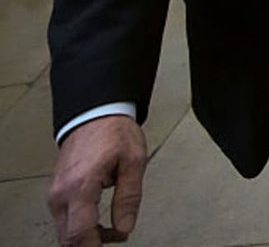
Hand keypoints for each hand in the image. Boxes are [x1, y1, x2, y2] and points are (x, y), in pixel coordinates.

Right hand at [48, 115, 146, 246]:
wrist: (94, 114)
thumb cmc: (113, 132)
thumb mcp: (133, 161)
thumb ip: (129, 197)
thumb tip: (125, 226)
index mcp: (80, 186)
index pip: (79, 233)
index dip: (96, 246)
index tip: (114, 243)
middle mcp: (61, 192)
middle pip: (68, 237)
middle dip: (93, 243)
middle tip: (117, 237)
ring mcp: (55, 193)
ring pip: (64, 231)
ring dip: (86, 236)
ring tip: (112, 229)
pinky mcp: (56, 191)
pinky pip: (64, 218)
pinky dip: (79, 226)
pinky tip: (98, 222)